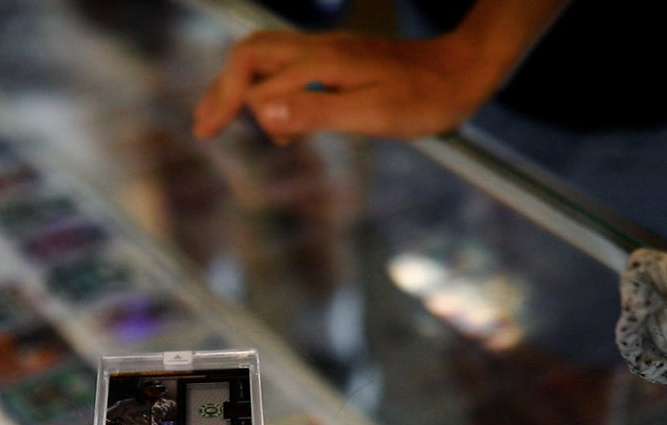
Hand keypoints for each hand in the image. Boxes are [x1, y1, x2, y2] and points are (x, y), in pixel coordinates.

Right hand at [191, 31, 494, 143]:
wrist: (463, 73)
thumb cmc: (424, 100)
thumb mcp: (371, 113)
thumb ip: (314, 111)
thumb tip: (259, 110)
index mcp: (322, 63)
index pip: (256, 78)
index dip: (227, 105)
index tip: (207, 132)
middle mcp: (320, 50)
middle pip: (251, 55)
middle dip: (222, 87)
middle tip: (203, 124)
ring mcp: (329, 52)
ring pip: (267, 55)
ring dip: (240, 84)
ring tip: (223, 117)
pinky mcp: (340, 59)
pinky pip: (289, 64)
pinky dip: (268, 86)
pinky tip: (276, 118)